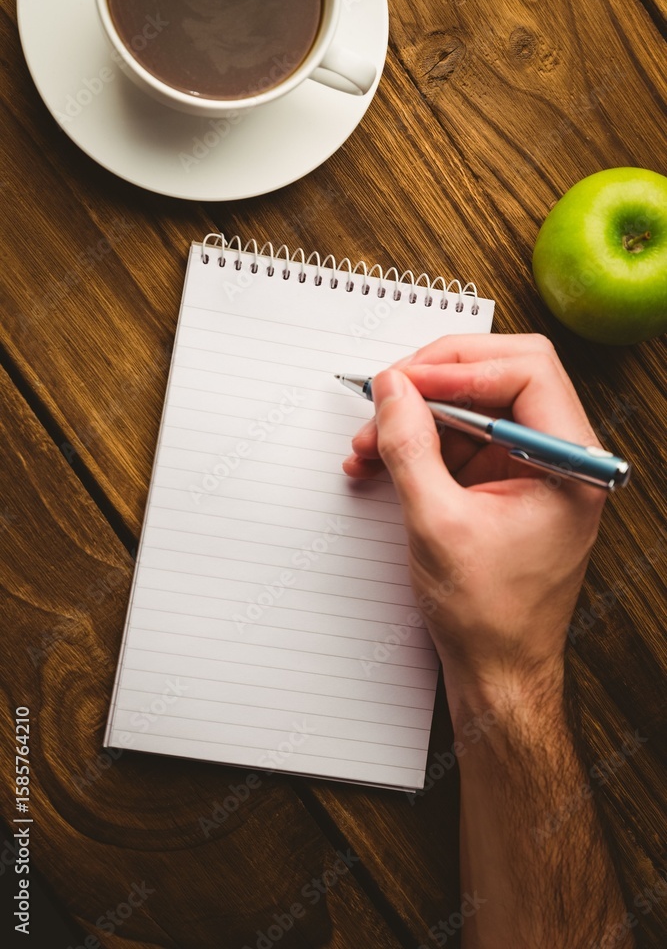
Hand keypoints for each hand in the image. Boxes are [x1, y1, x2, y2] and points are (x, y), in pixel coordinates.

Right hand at [343, 334, 606, 711]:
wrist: (497, 670)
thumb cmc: (491, 616)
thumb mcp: (438, 524)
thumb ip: (411, 447)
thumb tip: (393, 390)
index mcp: (569, 462)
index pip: (527, 370)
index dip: (460, 366)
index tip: (408, 381)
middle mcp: (558, 456)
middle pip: (500, 377)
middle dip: (434, 384)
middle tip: (388, 395)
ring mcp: (530, 468)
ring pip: (473, 407)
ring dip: (417, 418)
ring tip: (371, 442)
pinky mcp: (503, 483)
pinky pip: (460, 441)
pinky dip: (420, 445)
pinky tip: (381, 460)